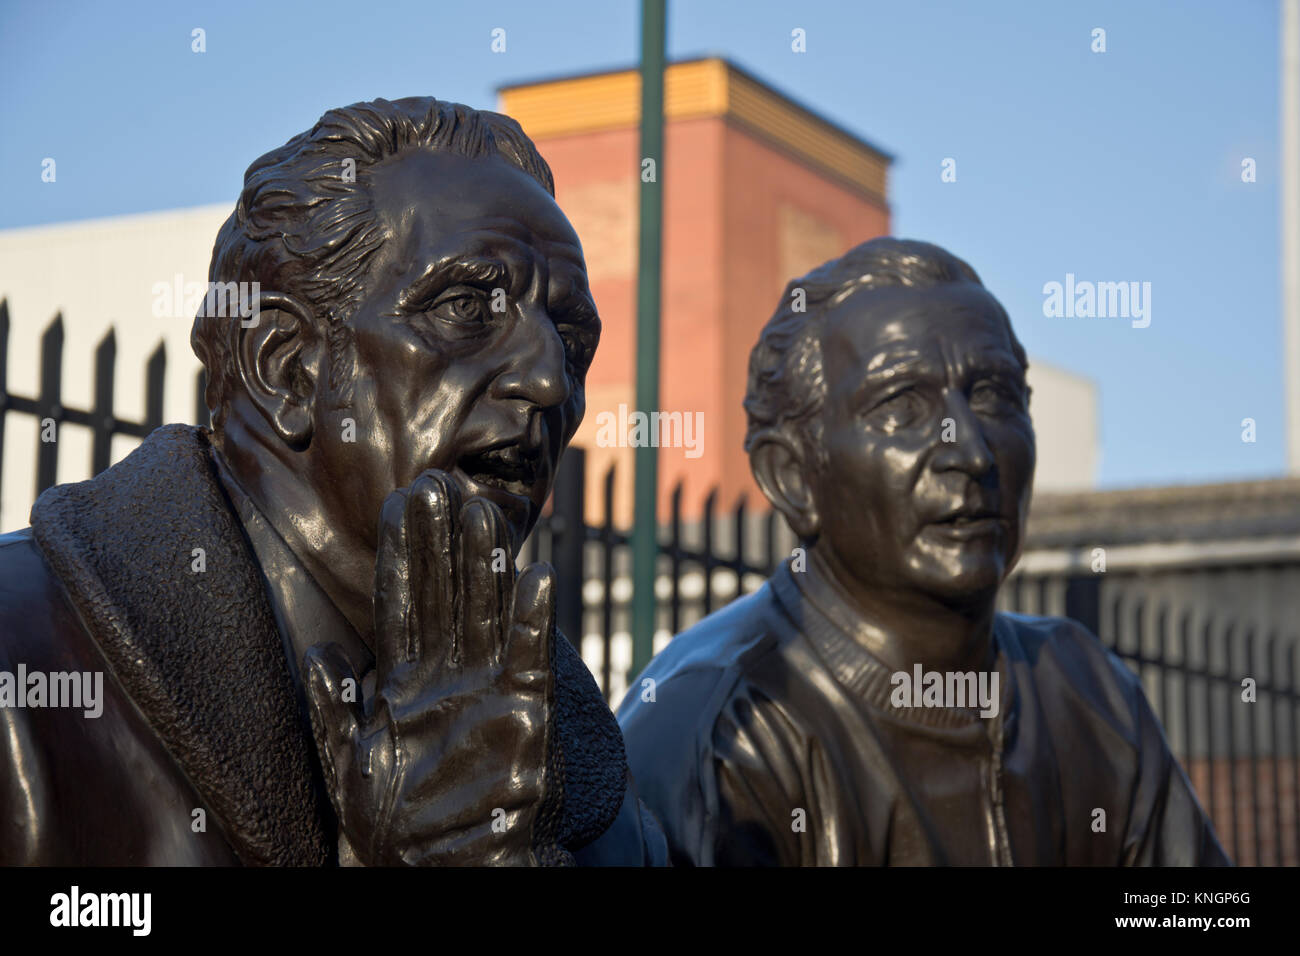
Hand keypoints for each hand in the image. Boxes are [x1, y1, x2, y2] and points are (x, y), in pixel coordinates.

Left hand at [304, 470, 559, 865]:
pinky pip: (529, 657)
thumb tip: (321, 653)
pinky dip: (532, 619)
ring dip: (484, 562)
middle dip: (440, 540)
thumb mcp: (348, 764)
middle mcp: (448, 674)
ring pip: (486, 611)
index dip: (402, 553)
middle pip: (446, 593)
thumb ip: (334, 709)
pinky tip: (535, 576)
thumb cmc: (390, 824)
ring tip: (480, 510)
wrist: (437, 867)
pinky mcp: (525, 712)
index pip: (402, 602)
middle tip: (436, 483)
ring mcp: (488, 688)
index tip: (398, 501)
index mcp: (404, 680)